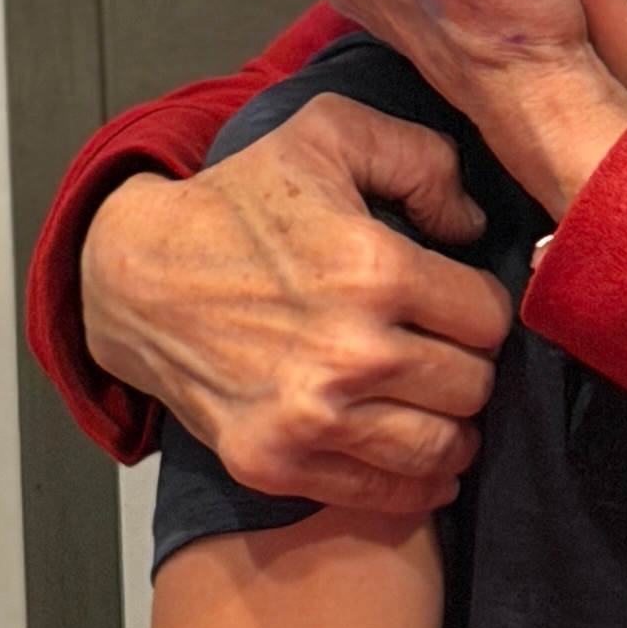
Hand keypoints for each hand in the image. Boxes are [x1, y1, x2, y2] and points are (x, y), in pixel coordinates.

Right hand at [82, 104, 508, 509]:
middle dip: (469, 367)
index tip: (458, 306)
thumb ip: (420, 157)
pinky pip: (386, 495)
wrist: (138, 276)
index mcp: (373, 269)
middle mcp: (349, 352)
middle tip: (446, 354)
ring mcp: (311, 417)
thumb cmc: (236, 202)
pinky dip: (418, 484)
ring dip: (454, 429)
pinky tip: (421, 460)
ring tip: (443, 408)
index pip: (488, 317)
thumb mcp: (327, 132)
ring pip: (441, 448)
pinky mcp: (276, 463)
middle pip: (472, 387)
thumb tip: (470, 224)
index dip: (481, 308)